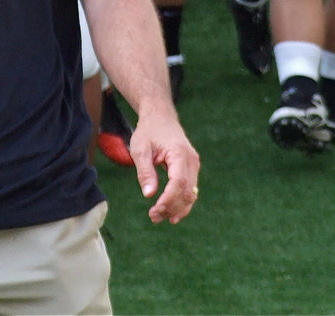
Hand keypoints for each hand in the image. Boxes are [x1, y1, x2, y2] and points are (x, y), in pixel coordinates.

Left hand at [128, 105, 200, 224]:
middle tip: (153, 217)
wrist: (160, 116)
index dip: (168, 200)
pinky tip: (170, 213)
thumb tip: (149, 195)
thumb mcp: (140, 149)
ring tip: (158, 217)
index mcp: (180, 153)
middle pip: (187, 192)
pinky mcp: (191, 169)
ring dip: (177, 209)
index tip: (154, 210)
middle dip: (171, 208)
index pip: (178, 183)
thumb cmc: (148, 131)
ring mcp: (194, 164)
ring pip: (191, 194)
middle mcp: (191, 160)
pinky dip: (181, 202)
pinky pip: (190, 189)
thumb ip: (145, 172)